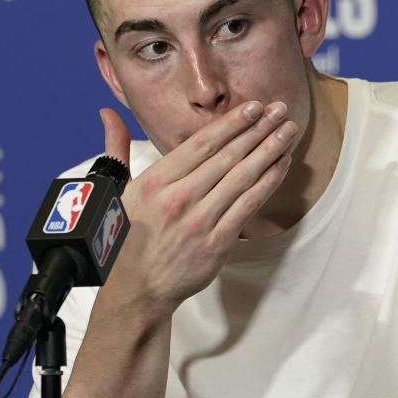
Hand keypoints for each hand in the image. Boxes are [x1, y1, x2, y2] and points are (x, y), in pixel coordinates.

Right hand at [98, 101, 295, 315]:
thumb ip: (117, 148)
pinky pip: (248, 206)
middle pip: (227, 156)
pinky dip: (268, 183)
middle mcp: (179, 198)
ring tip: (288, 130)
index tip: (253, 107)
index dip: (231, 123)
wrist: (135, 290)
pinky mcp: (217, 244)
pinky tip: (282, 165)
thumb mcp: (116, 191)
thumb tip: (108, 114)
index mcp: (155, 182)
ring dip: (269, 151)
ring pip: (242, 178)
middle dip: (258, 129)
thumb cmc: (124, 238)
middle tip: (280, 109)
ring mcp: (200, 222)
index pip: (201, 144)